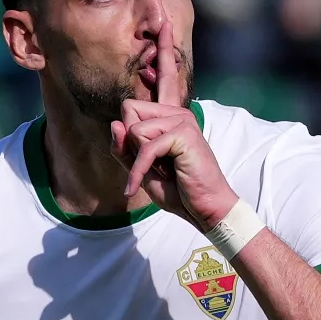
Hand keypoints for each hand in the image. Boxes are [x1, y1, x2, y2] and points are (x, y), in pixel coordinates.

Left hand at [110, 98, 237, 228]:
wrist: (206, 210)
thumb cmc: (179, 192)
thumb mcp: (142, 170)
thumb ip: (125, 149)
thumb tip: (114, 124)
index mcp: (169, 118)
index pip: (130, 109)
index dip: (128, 137)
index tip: (147, 161)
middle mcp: (177, 114)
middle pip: (129, 112)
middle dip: (132, 145)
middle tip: (156, 167)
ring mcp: (182, 121)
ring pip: (135, 130)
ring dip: (141, 160)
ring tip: (165, 172)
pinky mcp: (184, 133)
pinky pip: (145, 149)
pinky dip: (139, 171)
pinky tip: (139, 185)